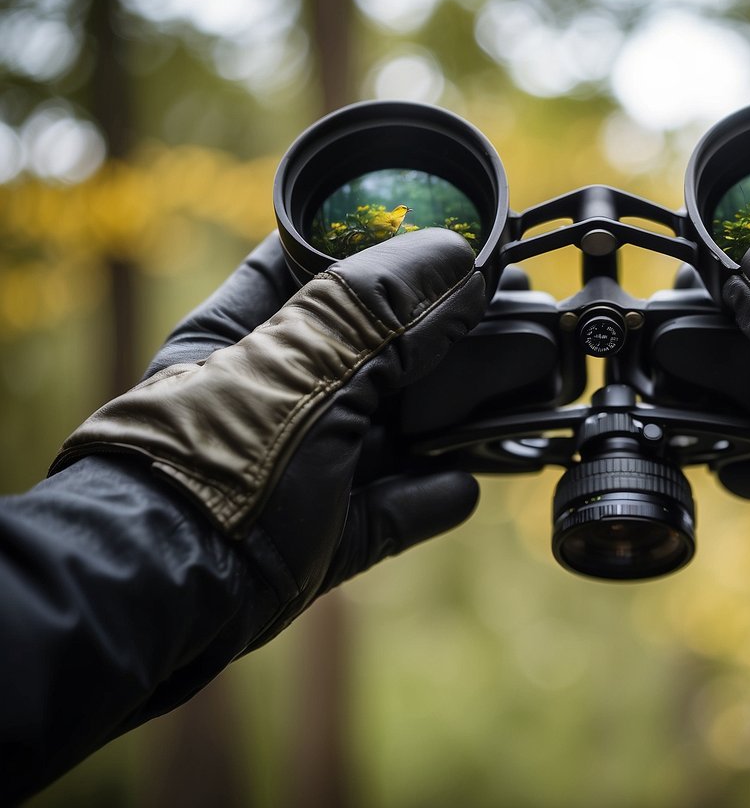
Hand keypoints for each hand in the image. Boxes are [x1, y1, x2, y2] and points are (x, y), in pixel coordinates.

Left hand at [51, 229, 486, 642]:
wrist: (163, 594)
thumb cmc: (214, 462)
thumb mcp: (302, 371)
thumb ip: (380, 314)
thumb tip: (454, 255)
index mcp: (245, 333)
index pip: (314, 264)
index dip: (380, 244)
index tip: (448, 234)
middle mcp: (275, 394)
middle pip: (371, 349)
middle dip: (437, 333)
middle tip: (502, 306)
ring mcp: (299, 468)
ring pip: (388, 432)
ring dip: (446, 419)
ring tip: (506, 395)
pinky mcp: (320, 537)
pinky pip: (388, 510)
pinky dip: (430, 498)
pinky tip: (466, 484)